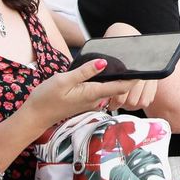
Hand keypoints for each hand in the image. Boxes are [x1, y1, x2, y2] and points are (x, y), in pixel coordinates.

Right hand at [21, 58, 145, 130]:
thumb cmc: (46, 98)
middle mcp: (94, 100)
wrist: (35, 116)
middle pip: (116, 89)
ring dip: (117, 80)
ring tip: (124, 65)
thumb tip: (103, 63)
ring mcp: (89, 102)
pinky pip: (99, 91)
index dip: (133, 80)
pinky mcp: (83, 101)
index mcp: (92, 94)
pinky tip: (104, 73)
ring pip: (108, 90)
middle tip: (137, 63)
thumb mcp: (64, 80)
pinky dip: (106, 83)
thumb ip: (84, 72)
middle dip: (127, 78)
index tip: (145, 71)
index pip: (119, 87)